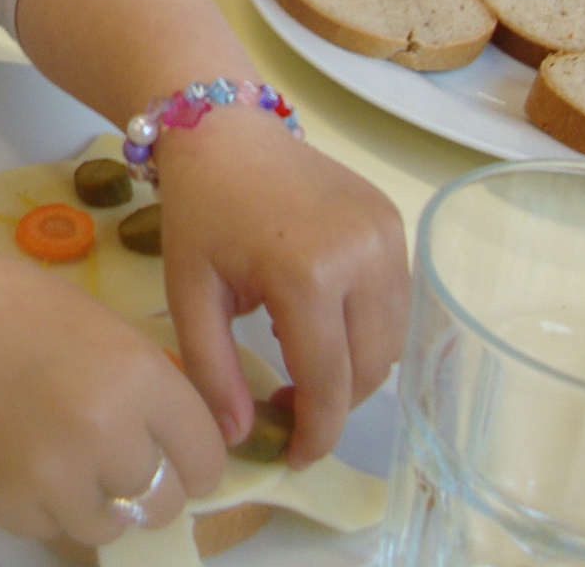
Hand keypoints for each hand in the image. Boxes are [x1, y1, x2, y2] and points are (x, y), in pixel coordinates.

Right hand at [0, 247, 228, 545]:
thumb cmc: (13, 304)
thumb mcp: (102, 328)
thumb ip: (146, 389)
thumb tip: (178, 447)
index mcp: (138, 376)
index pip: (204, 457)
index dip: (192, 456)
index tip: (175, 452)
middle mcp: (103, 433)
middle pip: (165, 501)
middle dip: (149, 482)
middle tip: (117, 456)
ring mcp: (52, 476)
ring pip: (111, 526)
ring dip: (99, 500)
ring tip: (66, 458)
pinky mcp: (5, 503)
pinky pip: (52, 527)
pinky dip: (46, 503)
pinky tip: (22, 456)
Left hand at [155, 111, 408, 464]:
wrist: (223, 128)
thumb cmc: (198, 209)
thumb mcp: (189, 292)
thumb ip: (213, 370)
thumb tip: (242, 438)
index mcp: (306, 273)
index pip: (328, 382)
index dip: (316, 432)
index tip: (294, 456)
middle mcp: (362, 254)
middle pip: (368, 367)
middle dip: (334, 403)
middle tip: (288, 409)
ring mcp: (387, 234)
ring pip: (391, 340)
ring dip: (354, 368)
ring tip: (299, 364)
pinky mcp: (395, 221)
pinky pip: (395, 302)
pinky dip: (366, 328)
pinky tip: (319, 321)